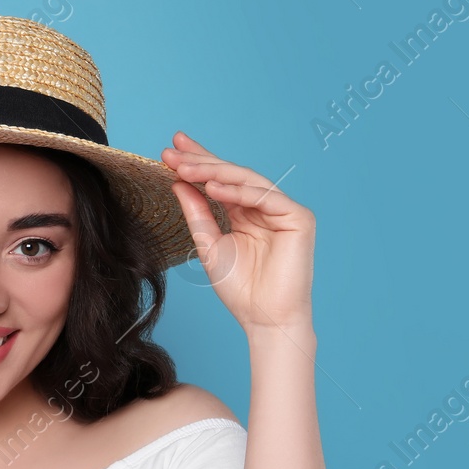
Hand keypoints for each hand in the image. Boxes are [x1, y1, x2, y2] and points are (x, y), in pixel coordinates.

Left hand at [162, 131, 315, 332]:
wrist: (264, 318)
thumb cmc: (241, 288)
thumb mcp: (209, 245)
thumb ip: (197, 213)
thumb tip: (178, 181)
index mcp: (244, 211)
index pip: (219, 180)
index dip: (197, 162)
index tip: (169, 150)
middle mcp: (264, 206)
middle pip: (231, 175)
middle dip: (201, 161)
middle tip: (173, 151)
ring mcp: (283, 210)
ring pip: (246, 181)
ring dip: (214, 173)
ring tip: (186, 168)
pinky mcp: (299, 217)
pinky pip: (265, 197)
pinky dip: (239, 192)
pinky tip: (213, 187)